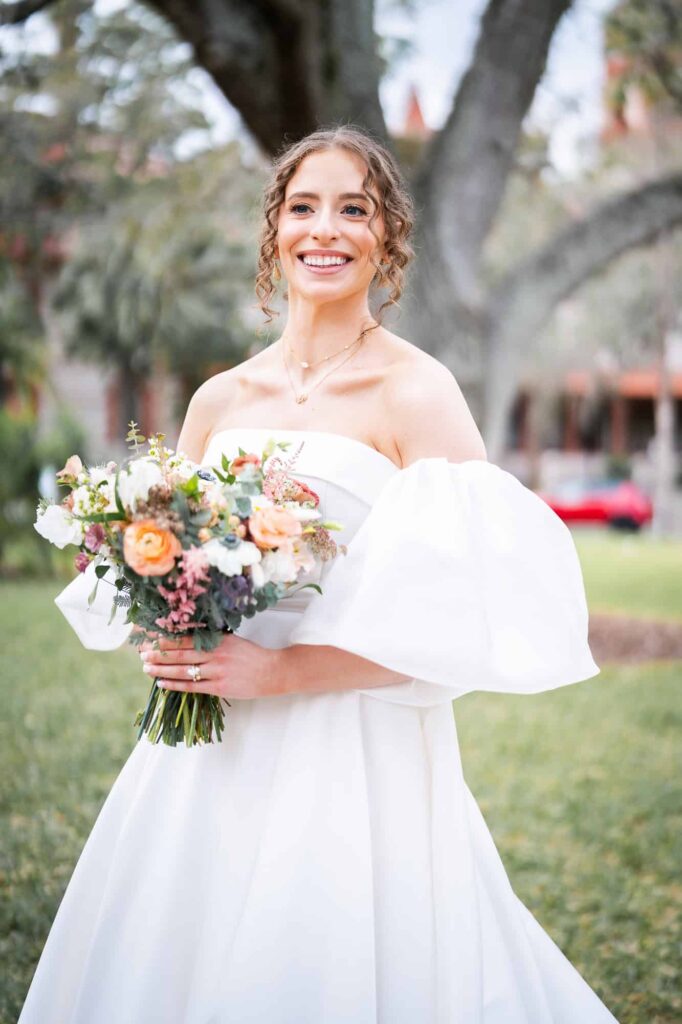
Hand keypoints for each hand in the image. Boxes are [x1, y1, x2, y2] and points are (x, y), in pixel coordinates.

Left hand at [138, 631, 276, 700]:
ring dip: (162, 669)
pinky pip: (192, 686)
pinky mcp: (219, 687)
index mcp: (218, 639)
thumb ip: (212, 640)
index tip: (150, 639)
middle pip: (180, 653)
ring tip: (146, 668)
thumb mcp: (232, 641)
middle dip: (159, 654)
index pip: (186, 638)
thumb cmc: (252, 656)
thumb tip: (186, 639)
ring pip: (183, 670)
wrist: (272, 672)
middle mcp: (216, 653)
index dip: (166, 639)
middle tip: (142, 654)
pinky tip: (162, 683)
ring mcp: (217, 671)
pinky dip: (175, 684)